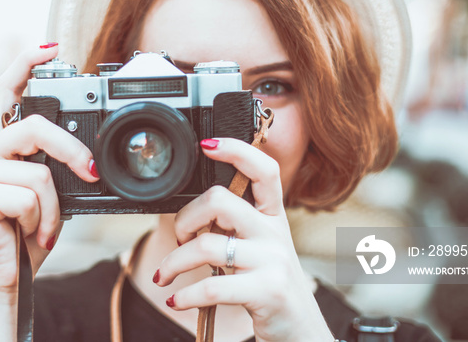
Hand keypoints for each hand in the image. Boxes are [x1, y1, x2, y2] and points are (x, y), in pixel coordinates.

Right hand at [0, 44, 98, 339]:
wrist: (5, 277)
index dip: (26, 65)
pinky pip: (28, 197)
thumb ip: (52, 165)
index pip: (8, 92)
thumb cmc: (27, 232)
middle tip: (90, 172)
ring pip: (38, 173)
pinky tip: (25, 234)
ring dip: (53, 209)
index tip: (51, 47)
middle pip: (34, 127)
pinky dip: (41, 221)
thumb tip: (85, 154)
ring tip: (39, 227)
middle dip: (71, 151)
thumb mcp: (47, 192)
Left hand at [153, 138, 333, 341]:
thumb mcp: (261, 249)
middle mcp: (275, 233)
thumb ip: (237, 226)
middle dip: (185, 218)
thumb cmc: (270, 285)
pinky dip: (184, 294)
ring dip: (174, 261)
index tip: (206, 144)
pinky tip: (175, 298)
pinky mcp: (267, 292)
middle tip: (179, 238)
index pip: (264, 170)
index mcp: (273, 217)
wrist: (301, 331)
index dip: (237, 150)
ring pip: (207, 245)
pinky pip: (212, 286)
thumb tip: (193, 211)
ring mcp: (273, 262)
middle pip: (220, 200)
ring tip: (165, 274)